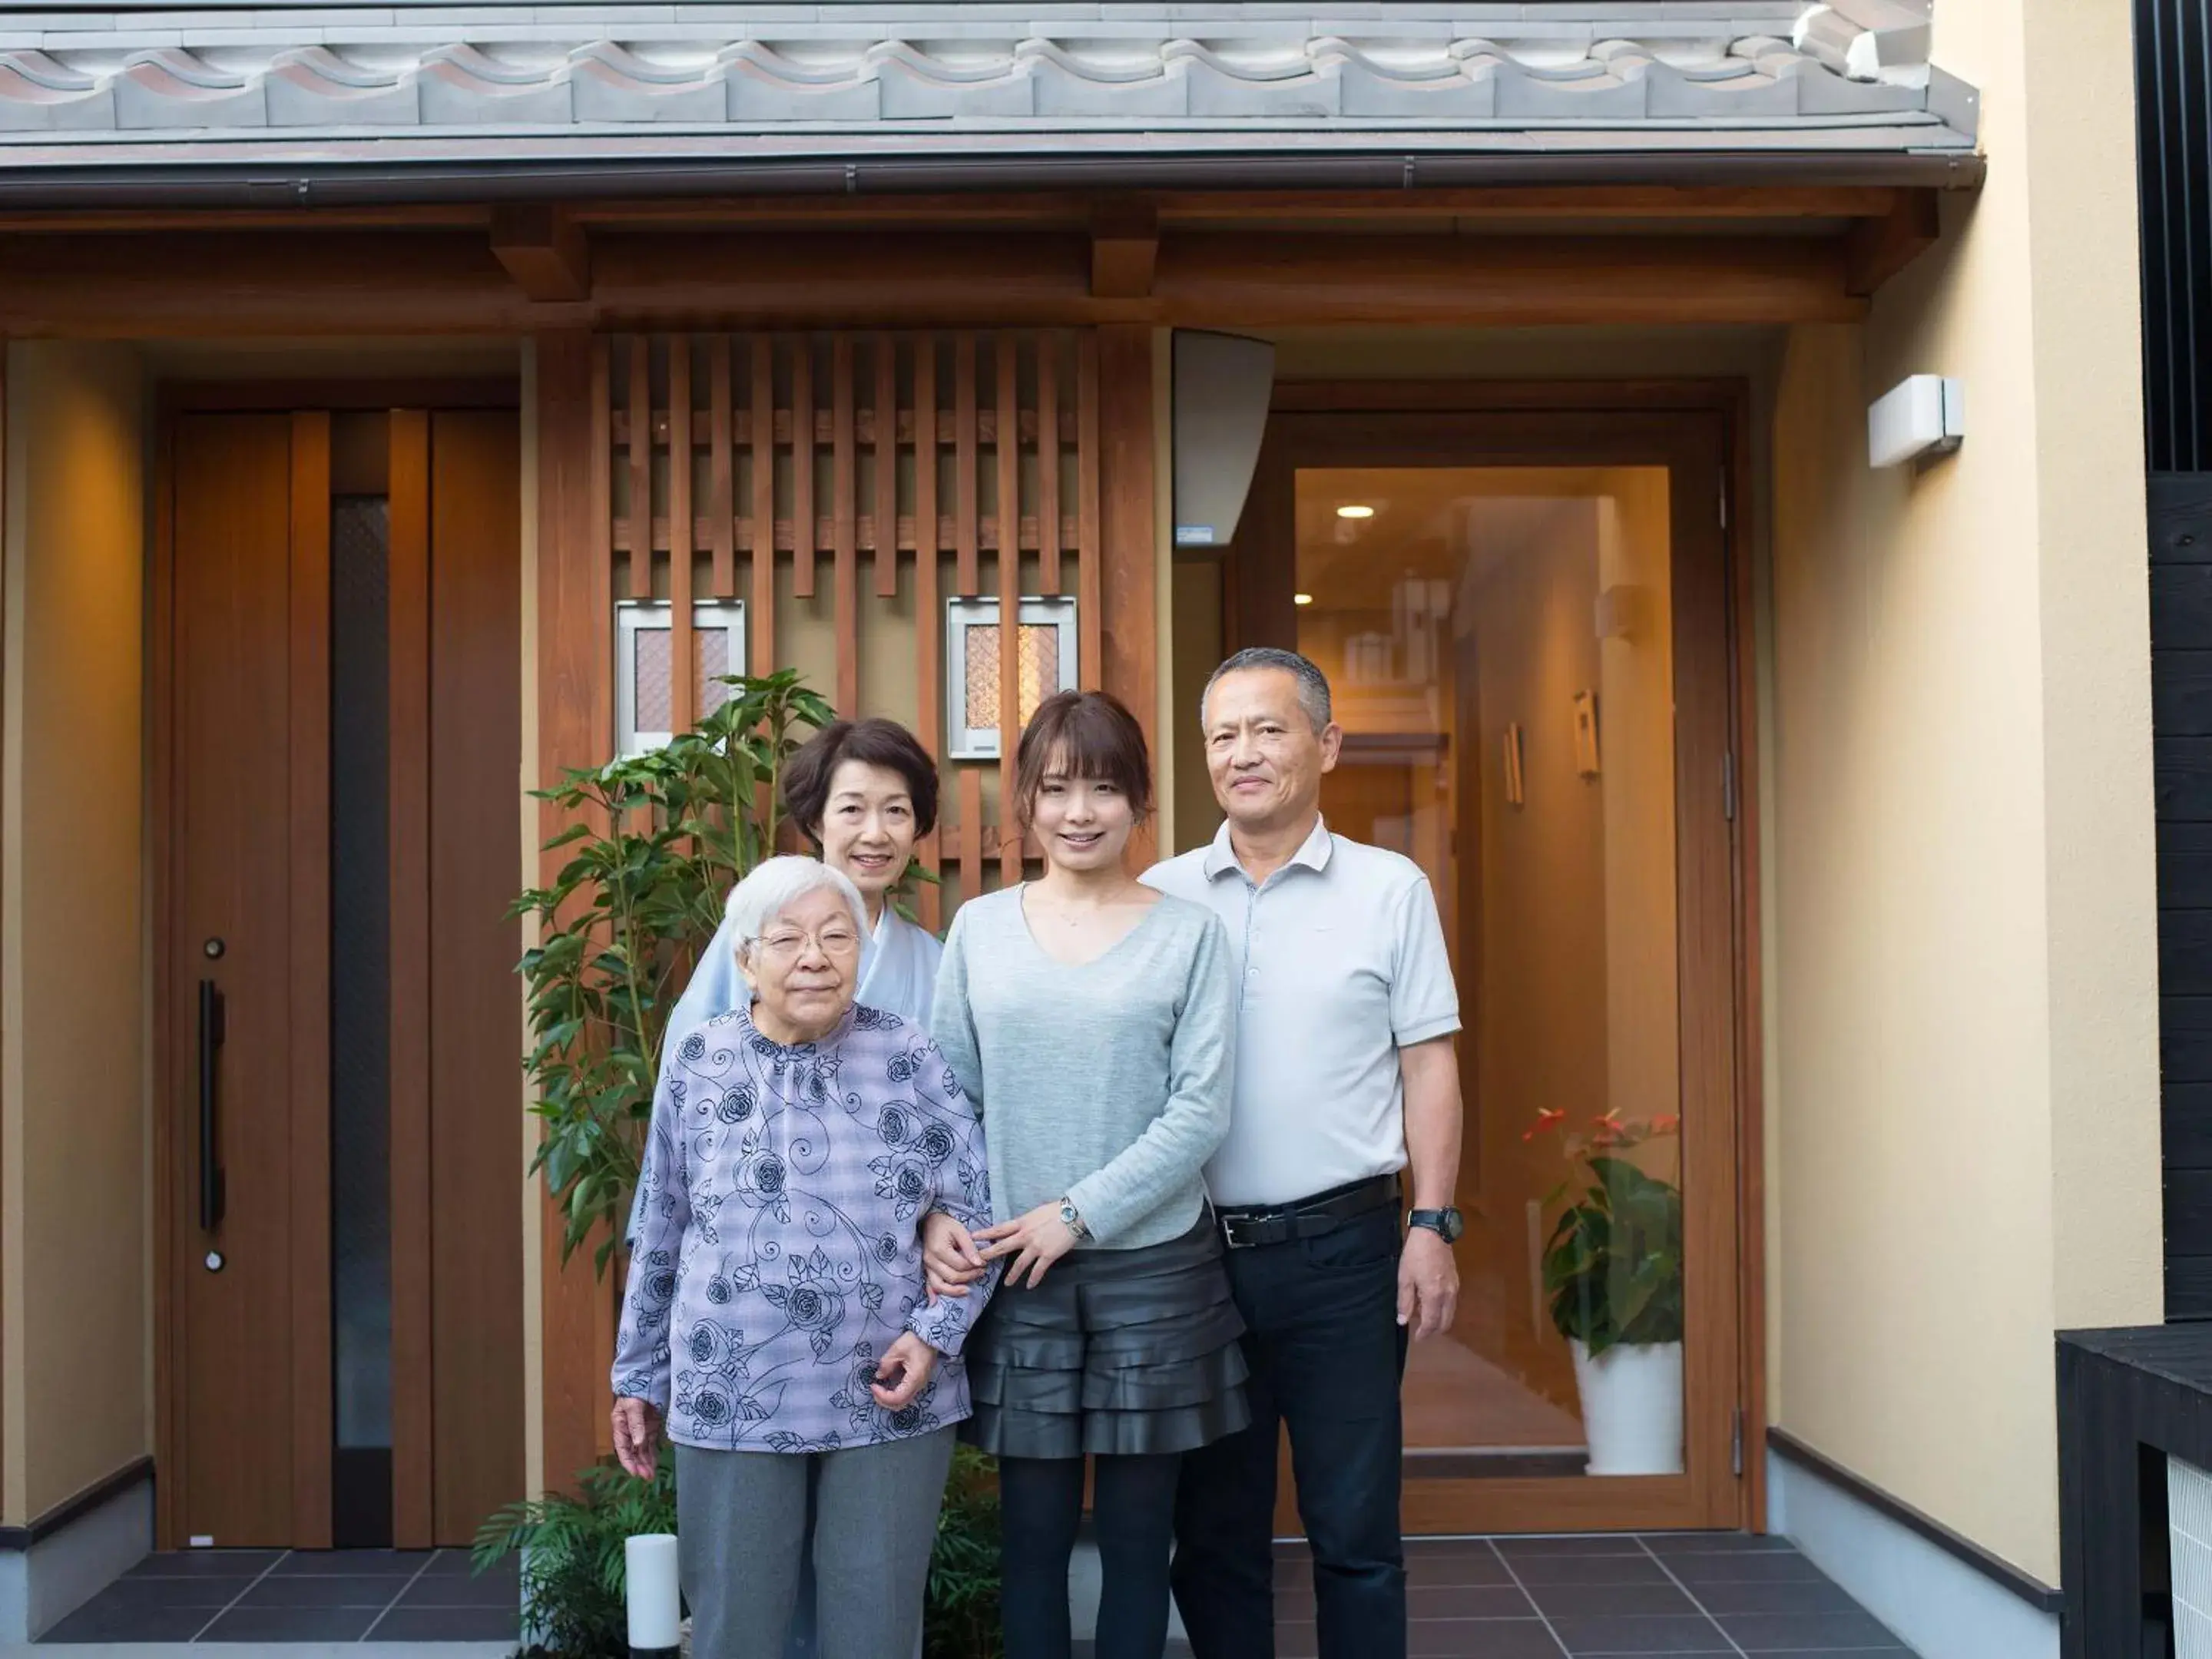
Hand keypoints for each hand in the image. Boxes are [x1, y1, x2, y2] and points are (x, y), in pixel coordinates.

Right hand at [611, 1396, 661, 1479]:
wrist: (647, 1377)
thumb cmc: (635, 1391)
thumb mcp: (633, 1406)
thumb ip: (636, 1424)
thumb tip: (638, 1443)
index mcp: (620, 1425)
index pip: (622, 1448)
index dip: (627, 1461)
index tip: (634, 1473)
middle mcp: (629, 1430)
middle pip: (633, 1452)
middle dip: (639, 1465)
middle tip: (647, 1477)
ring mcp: (640, 1429)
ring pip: (642, 1451)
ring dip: (645, 1463)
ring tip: (651, 1476)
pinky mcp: (651, 1427)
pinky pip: (650, 1444)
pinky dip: (652, 1455)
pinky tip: (654, 1464)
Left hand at [871, 1332, 940, 1410]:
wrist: (931, 1337)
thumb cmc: (915, 1341)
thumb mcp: (897, 1349)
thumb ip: (886, 1364)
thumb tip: (879, 1376)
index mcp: (914, 1379)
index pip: (897, 1398)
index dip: (882, 1396)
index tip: (873, 1386)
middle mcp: (918, 1386)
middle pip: (900, 1404)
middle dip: (884, 1401)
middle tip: (874, 1389)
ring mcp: (919, 1385)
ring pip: (903, 1402)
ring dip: (889, 1399)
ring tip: (879, 1388)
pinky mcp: (918, 1382)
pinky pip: (905, 1394)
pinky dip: (894, 1394)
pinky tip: (887, 1385)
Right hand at [922, 1210, 988, 1301]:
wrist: (929, 1221)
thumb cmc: (945, 1224)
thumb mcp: (960, 1230)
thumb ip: (969, 1247)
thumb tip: (979, 1263)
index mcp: (939, 1249)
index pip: (960, 1265)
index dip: (974, 1266)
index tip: (984, 1263)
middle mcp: (930, 1260)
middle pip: (952, 1277)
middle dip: (969, 1277)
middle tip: (981, 1272)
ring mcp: (926, 1267)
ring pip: (939, 1286)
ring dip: (954, 1290)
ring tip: (967, 1290)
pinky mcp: (925, 1270)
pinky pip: (928, 1285)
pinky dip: (932, 1294)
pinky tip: (935, 1303)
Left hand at [976, 1200, 1081, 1288]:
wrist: (1073, 1214)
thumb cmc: (1056, 1210)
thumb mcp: (1035, 1213)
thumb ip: (1025, 1222)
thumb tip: (1018, 1227)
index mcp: (1022, 1223)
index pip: (999, 1229)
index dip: (985, 1233)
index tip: (972, 1237)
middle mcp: (1025, 1235)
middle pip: (1003, 1247)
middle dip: (989, 1255)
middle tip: (978, 1262)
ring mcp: (1036, 1246)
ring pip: (1019, 1263)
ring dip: (1012, 1275)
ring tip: (1006, 1284)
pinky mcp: (1047, 1255)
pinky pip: (1038, 1270)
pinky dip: (1033, 1279)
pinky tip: (1029, 1286)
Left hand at [1397, 1225, 1459, 1340]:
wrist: (1433, 1232)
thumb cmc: (1415, 1254)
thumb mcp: (1405, 1278)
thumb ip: (1405, 1302)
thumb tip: (1403, 1321)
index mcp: (1434, 1295)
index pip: (1432, 1323)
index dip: (1424, 1333)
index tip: (1417, 1338)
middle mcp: (1448, 1295)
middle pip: (1445, 1322)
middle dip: (1434, 1330)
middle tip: (1422, 1331)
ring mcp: (1454, 1287)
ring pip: (1450, 1313)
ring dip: (1439, 1319)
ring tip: (1424, 1316)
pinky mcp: (1456, 1280)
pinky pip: (1451, 1302)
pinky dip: (1443, 1309)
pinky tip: (1431, 1303)